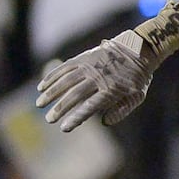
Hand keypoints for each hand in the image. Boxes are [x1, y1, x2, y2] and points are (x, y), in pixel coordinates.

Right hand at [36, 1, 178, 130]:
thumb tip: (104, 122)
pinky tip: (42, 86)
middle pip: (74, 95)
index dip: (76, 118)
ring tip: (40, 104)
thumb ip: (121, 111)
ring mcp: (89, 66)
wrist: (138, 50)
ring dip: (51, 93)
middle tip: (48, 119)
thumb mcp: (137, 97)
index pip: (89, 107)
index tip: (64, 128)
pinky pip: (65, 67)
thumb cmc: (138, 78)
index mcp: (112, 90)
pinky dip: (52, 76)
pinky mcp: (83, 57)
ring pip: (66, 80)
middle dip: (60, 108)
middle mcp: (98, 78)